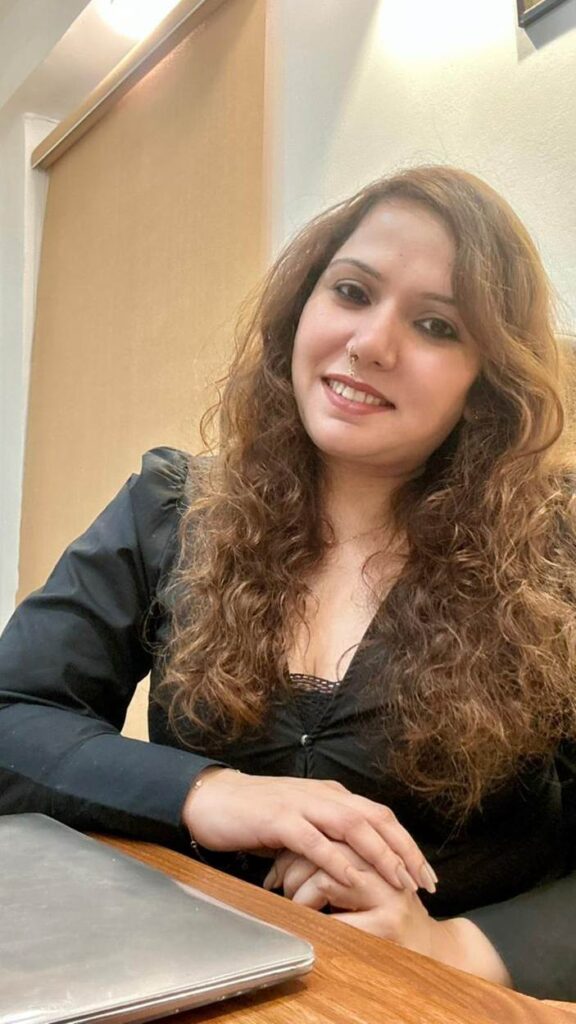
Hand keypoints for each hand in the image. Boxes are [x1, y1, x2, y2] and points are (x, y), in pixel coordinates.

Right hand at [181, 768, 435, 891]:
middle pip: (376, 819)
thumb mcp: (300, 822)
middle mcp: (324, 796)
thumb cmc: (255, 815)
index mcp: (331, 795)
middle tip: (426, 883)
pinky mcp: (279, 820)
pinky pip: (315, 840)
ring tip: (400, 881)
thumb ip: (326, 834)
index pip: (380, 816)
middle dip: (405, 851)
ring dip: (380, 854)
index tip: (425, 874)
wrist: (212, 798)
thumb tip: (355, 863)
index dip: (406, 843)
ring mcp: (302, 805)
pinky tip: (353, 878)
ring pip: (353, 826)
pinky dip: (337, 859)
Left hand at [266, 845, 511, 985]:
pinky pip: (337, 916)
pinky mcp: (388, 924)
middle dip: (292, 866)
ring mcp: (389, 893)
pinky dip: (314, 917)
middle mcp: (385, 864)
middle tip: (277, 883)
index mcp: (379, 844)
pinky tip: (306, 921)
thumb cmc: (389, 915)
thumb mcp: (366, 878)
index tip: (278, 865)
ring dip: (299, 891)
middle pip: (324, 847)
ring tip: (291, 902)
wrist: (433, 952)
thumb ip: (340, 858)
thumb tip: (286, 854)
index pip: (328, 829)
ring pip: (328, 875)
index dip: (298, 845)